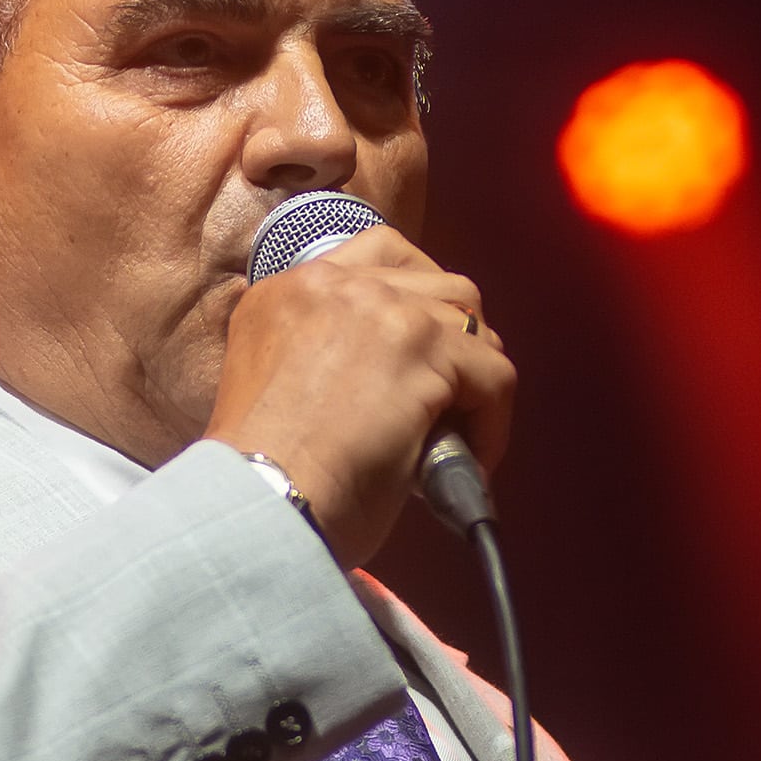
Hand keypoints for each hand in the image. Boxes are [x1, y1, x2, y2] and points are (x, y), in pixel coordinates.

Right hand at [204, 225, 515, 569]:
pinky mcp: (422, 345)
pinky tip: (469, 461)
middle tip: (448, 399)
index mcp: (287, 293)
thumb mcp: (275, 388)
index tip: (425, 353)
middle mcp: (330, 284)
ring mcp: (379, 308)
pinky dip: (493, 424)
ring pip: (471, 323)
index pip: (378, 257)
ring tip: (458, 436)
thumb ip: (323, 356)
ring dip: (475, 382)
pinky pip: (494, 374)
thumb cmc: (266, 478)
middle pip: (436, 282)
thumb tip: (391, 374)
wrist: (267, 503)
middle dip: (455, 340)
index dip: (417, 302)